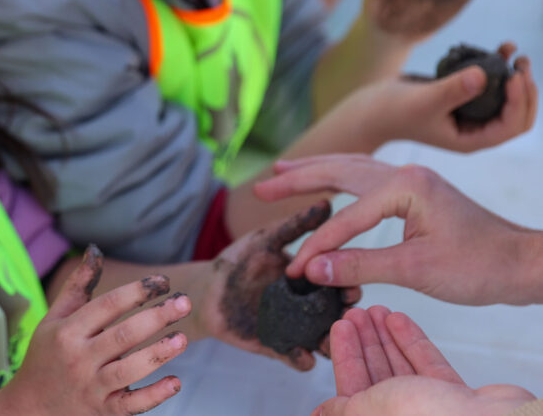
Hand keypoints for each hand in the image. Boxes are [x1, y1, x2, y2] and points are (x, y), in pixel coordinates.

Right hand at [0, 245, 190, 415]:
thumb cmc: (47, 355)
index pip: (108, 306)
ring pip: (129, 370)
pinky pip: (131, 405)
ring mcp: (91, 387)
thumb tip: (95, 250)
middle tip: (184, 303)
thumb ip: (77, 286)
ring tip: (183, 338)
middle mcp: (79, 358)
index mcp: (68, 331)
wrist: (29, 406)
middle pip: (123, 335)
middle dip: (156, 317)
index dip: (137, 291)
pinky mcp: (102, 410)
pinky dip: (154, 395)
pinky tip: (175, 381)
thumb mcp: (54, 318)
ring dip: (158, 353)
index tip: (163, 282)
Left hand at [197, 202, 359, 370]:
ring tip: (329, 341)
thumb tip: (327, 202)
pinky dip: (303, 360)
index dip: (350, 285)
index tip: (353, 285)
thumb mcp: (267, 239)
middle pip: (340, 316)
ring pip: (325, 341)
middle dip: (348, 317)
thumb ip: (296, 225)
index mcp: (314, 280)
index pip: (341, 284)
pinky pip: (298, 359)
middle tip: (348, 315)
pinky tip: (302, 354)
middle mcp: (311, 308)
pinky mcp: (279, 347)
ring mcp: (298, 330)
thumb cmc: (238, 260)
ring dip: (331, 343)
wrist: (208, 289)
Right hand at [255, 155, 542, 305]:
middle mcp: (404, 173)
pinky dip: (339, 178)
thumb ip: (359, 266)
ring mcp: (411, 179)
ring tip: (281, 170)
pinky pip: (366, 178)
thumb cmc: (479, 266)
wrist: (523, 263)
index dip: (317, 247)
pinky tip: (328, 181)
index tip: (295, 271)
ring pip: (351, 168)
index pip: (345, 218)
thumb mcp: (415, 270)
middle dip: (296, 178)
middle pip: (338, 170)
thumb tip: (312, 270)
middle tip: (260, 184)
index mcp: (403, 186)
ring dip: (315, 171)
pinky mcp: (416, 190)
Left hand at [314, 306, 534, 415]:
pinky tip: (400, 320)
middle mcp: (404, 415)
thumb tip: (322, 412)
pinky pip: (428, 366)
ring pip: (401, 366)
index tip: (339, 327)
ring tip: (376, 309)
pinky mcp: (456, 397)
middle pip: (376, 374)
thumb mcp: (371, 409)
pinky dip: (412, 342)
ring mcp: (431, 407)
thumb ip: (345, 407)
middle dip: (364, 341)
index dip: (344, 355)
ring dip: (386, 337)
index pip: (351, 388)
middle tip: (355, 312)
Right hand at [332, 45, 535, 152]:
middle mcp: (476, 128)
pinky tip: (502, 48)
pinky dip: (500, 67)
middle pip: (518, 115)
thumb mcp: (424, 100)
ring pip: (509, 98)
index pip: (511, 126)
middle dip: (526, 90)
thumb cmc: (395, 110)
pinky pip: (492, 84)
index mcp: (471, 139)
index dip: (520, 102)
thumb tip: (484, 74)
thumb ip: (454, 89)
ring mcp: (471, 113)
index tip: (513, 75)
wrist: (373, 107)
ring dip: (518, 77)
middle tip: (522, 64)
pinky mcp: (464, 96)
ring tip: (517, 53)